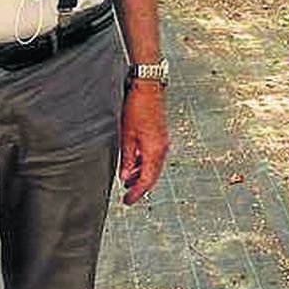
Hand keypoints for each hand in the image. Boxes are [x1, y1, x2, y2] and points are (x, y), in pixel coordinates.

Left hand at [118, 83, 168, 205]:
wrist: (148, 86)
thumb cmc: (137, 106)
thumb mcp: (126, 135)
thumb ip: (126, 158)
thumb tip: (125, 176)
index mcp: (154, 150)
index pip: (147, 180)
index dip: (137, 193)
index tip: (127, 201)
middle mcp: (161, 148)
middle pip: (152, 176)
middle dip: (140, 187)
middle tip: (127, 195)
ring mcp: (162, 141)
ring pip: (153, 167)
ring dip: (141, 175)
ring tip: (127, 180)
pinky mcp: (160, 135)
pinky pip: (154, 156)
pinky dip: (144, 164)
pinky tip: (133, 163)